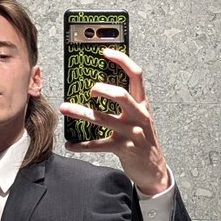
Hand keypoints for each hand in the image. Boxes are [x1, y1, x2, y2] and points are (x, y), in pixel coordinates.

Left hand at [59, 49, 169, 195]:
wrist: (154, 169)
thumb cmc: (142, 139)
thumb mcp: (139, 117)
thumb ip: (126, 103)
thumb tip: (98, 87)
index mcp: (142, 104)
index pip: (136, 75)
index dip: (122, 61)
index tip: (105, 52)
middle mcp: (139, 115)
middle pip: (121, 95)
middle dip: (102, 89)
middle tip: (88, 88)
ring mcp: (132, 132)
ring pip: (103, 119)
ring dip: (81, 112)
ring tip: (65, 108)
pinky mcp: (123, 149)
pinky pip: (98, 145)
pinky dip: (81, 145)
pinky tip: (70, 145)